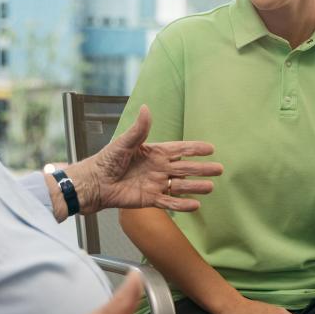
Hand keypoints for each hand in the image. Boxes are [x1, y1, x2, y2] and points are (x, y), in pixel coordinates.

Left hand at [71, 105, 224, 213]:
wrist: (94, 183)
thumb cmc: (106, 160)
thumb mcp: (124, 142)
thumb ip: (139, 129)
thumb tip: (146, 108)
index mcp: (154, 152)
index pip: (180, 149)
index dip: (195, 148)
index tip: (211, 148)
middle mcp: (158, 168)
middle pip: (186, 168)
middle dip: (202, 168)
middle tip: (220, 169)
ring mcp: (155, 184)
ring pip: (181, 186)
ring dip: (196, 187)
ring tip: (211, 187)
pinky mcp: (149, 199)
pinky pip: (169, 202)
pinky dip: (182, 205)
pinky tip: (196, 205)